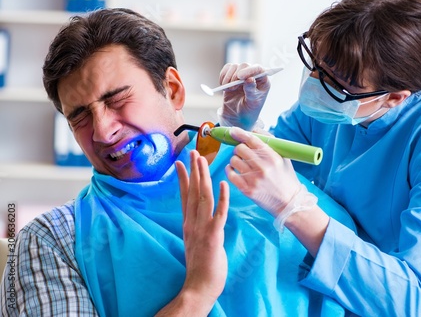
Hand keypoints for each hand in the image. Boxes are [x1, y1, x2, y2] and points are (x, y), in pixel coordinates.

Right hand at [175, 151, 229, 311]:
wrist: (200, 286)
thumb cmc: (201, 266)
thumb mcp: (194, 242)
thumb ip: (196, 227)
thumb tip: (198, 217)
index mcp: (188, 223)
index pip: (184, 196)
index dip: (183, 178)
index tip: (181, 163)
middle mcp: (192, 222)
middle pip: (192, 191)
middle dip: (193, 170)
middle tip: (193, 152)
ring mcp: (202, 228)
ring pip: (203, 197)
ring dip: (203, 177)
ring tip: (202, 160)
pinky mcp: (213, 235)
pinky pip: (218, 213)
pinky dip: (221, 197)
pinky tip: (223, 183)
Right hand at [219, 63, 270, 129]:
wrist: (237, 116)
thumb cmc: (249, 110)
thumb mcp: (252, 103)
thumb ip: (251, 91)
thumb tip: (250, 79)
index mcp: (263, 81)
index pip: (259, 69)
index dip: (249, 70)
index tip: (240, 76)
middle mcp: (253, 75)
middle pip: (244, 66)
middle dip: (236, 76)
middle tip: (233, 87)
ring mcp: (242, 75)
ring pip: (234, 66)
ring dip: (228, 77)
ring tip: (229, 89)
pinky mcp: (232, 76)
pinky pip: (226, 69)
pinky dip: (223, 76)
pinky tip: (224, 86)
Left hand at [225, 127, 301, 216]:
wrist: (288, 201)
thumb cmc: (286, 177)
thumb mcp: (283, 157)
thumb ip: (269, 142)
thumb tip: (253, 131)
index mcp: (272, 157)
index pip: (251, 140)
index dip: (240, 133)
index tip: (233, 131)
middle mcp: (263, 167)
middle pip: (240, 149)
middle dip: (239, 149)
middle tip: (244, 154)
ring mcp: (254, 179)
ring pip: (233, 160)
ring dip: (235, 160)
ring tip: (242, 164)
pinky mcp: (247, 189)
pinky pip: (230, 174)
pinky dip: (230, 170)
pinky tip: (235, 170)